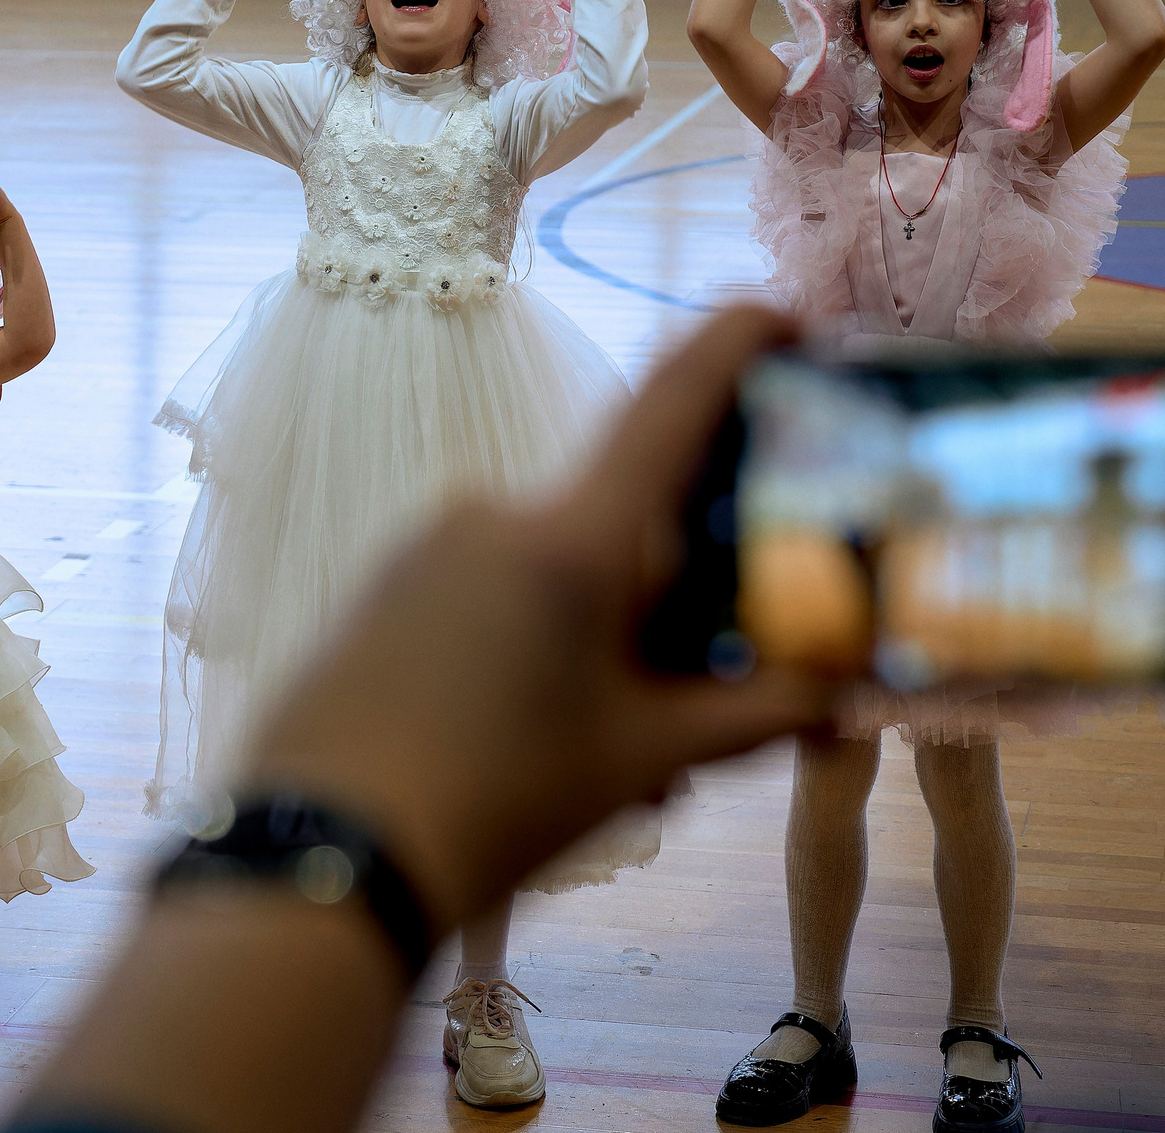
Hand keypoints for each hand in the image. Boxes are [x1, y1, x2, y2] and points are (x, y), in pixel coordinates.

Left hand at [245, 308, 830, 924]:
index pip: (671, 399)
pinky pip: (488, 590)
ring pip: (555, 567)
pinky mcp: (383, 582)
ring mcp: (427, 542)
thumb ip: (753, 714)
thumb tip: (840, 691)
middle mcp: (496, 509)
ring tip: (611, 752)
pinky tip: (531, 738)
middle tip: (702, 685)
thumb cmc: (497, 802)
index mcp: (572, 533)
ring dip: (601, 635)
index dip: (736, 344)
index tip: (786, 317)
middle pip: (620, 517)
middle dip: (674, 591)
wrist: (324, 848)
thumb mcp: (643, 760)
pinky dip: (533, 642)